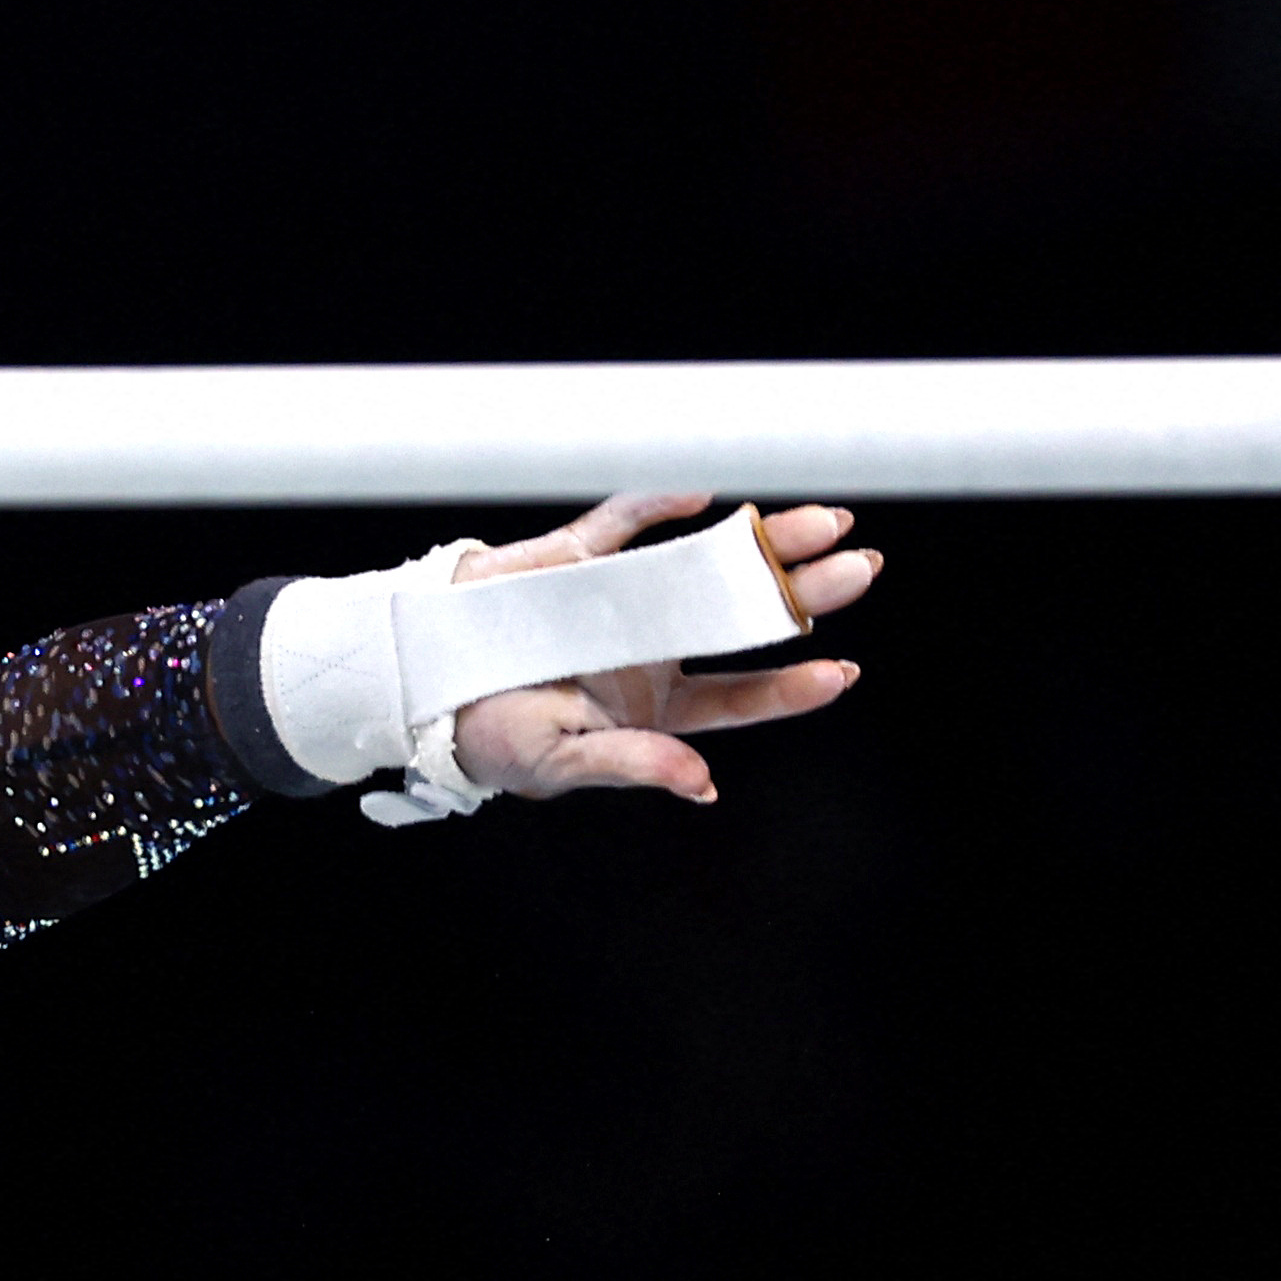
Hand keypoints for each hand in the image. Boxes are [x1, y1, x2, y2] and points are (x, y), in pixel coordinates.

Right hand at [449, 492, 881, 805]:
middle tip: (863, 567)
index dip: (790, 685)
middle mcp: (654, 646)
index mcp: (656, 704)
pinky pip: (625, 521)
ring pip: (708, 561)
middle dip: (802, 593)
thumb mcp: (561, 762)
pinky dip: (659, 503)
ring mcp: (625, 596)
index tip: (841, 671)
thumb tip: (701, 784)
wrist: (418, 682)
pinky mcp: (582, 554)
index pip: (739, 695)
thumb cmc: (490, 736)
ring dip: (763, 540)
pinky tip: (703, 496)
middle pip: (743, 617)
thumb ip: (633, 763)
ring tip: (825, 521)